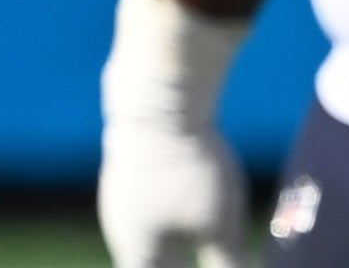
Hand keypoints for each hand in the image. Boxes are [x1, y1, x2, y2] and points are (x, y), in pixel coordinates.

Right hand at [97, 0, 250, 267]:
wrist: (157, 96)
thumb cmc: (188, 168)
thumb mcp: (219, 226)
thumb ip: (226, 264)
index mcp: (137, 249)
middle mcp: (122, 225)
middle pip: (153, 263)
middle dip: (179, 266)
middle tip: (210, 259)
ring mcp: (123, 193)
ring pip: (151, 235)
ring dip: (176, 249)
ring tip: (203, 249)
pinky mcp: (132, 167)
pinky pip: (151, 207)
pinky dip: (173, 221)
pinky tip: (191, 212)